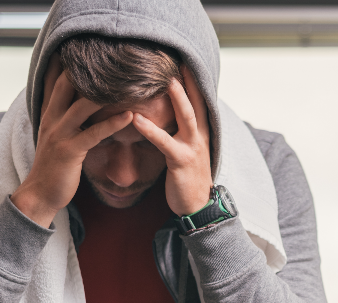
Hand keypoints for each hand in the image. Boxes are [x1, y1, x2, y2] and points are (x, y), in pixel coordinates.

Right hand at [11, 56, 134, 226]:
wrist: (41, 194)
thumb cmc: (54, 165)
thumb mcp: (56, 135)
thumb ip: (66, 117)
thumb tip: (81, 102)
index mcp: (48, 113)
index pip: (56, 80)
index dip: (69, 64)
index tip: (87, 49)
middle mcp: (51, 119)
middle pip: (67, 84)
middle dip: (88, 70)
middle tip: (114, 57)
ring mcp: (59, 134)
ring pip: (82, 106)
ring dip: (106, 93)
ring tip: (128, 82)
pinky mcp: (70, 151)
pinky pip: (94, 133)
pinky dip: (113, 123)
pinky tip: (130, 115)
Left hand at [133, 66, 212, 215]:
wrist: (198, 206)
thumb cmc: (189, 179)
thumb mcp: (188, 151)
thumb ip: (180, 133)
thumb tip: (168, 118)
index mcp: (201, 133)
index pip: (199, 102)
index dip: (192, 82)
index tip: (183, 63)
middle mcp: (200, 137)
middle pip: (196, 103)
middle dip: (188, 82)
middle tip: (178, 60)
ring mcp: (193, 148)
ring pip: (187, 117)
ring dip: (177, 97)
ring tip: (165, 80)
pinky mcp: (181, 162)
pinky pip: (165, 142)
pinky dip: (151, 129)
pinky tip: (136, 119)